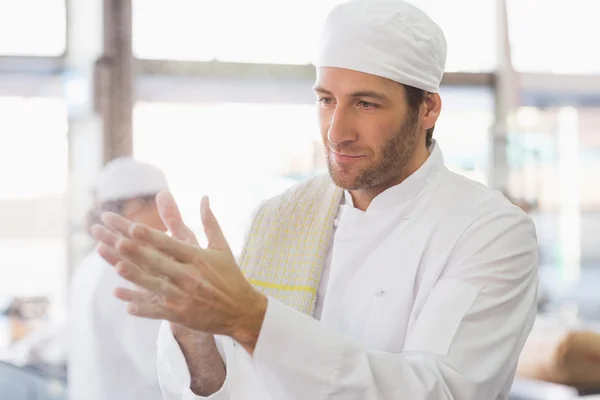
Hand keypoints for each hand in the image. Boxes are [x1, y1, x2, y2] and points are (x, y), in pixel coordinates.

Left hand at [91, 193, 266, 353]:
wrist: (242, 311)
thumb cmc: (230, 276)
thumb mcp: (222, 247)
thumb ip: (209, 222)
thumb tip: (204, 197)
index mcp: (198, 258)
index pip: (171, 244)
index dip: (152, 236)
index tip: (134, 227)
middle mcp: (190, 276)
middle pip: (159, 262)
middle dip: (138, 252)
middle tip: (118, 241)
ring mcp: (184, 297)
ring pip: (155, 286)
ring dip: (136, 277)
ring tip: (118, 267)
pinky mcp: (181, 315)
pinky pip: (157, 311)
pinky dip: (142, 307)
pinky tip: (125, 303)